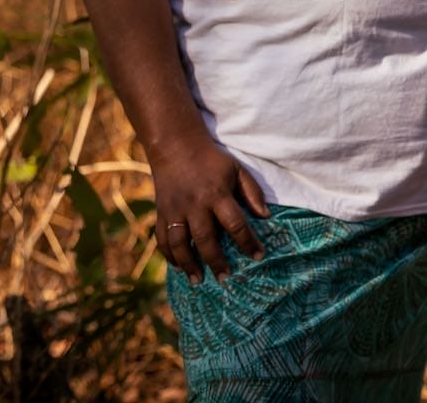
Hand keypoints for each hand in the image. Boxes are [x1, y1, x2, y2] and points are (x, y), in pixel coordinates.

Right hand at [148, 131, 270, 283]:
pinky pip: (162, 237)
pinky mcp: (161, 212)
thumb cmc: (212, 159)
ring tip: (198, 280)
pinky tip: (178, 267)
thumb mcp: (237, 169)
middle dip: (216, 261)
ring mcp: (174, 210)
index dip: (248, 242)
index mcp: (217, 194)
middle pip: (205, 238)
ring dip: (188, 264)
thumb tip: (265, 217)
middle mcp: (194, 205)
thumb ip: (252, 192)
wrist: (176, 146)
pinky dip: (169, 255)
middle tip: (225, 278)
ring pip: (179, 243)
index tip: (258, 256)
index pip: (235, 223)